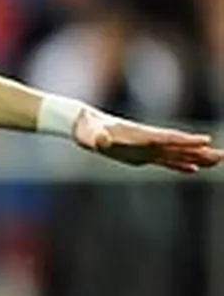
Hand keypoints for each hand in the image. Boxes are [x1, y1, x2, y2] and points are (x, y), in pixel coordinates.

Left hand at [73, 109, 222, 173]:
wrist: (85, 126)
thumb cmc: (87, 130)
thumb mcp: (90, 135)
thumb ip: (97, 137)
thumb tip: (100, 140)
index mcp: (140, 135)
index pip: (167, 138)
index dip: (186, 140)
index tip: (206, 140)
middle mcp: (148, 141)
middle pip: (179, 147)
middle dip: (200, 151)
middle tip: (222, 156)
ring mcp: (147, 149)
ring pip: (177, 154)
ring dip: (196, 157)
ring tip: (217, 160)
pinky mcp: (142, 156)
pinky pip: (165, 161)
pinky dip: (180, 165)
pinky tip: (194, 169)